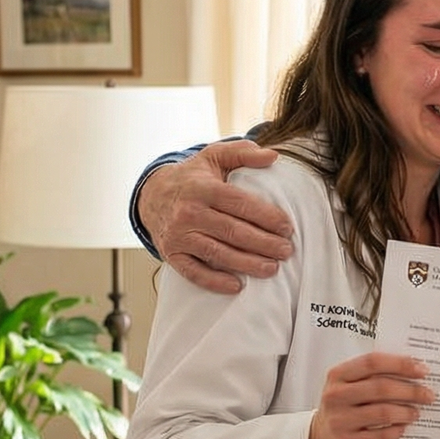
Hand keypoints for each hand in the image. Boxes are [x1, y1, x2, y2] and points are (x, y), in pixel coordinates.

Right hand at [138, 140, 294, 294]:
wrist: (152, 195)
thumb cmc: (192, 177)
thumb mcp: (214, 156)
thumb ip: (243, 153)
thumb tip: (273, 156)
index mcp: (203, 188)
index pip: (240, 204)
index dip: (266, 217)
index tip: (287, 227)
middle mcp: (189, 212)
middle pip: (233, 231)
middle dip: (263, 243)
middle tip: (286, 251)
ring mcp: (179, 235)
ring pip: (217, 253)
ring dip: (246, 264)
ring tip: (271, 269)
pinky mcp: (172, 254)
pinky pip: (194, 271)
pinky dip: (214, 281)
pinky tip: (236, 286)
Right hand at [306, 353, 432, 438]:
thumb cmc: (342, 408)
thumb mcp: (348, 386)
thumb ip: (373, 376)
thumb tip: (414, 369)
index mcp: (338, 375)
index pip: (372, 363)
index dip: (400, 364)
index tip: (422, 370)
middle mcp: (336, 396)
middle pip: (381, 388)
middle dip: (411, 391)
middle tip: (428, 395)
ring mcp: (339, 421)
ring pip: (383, 413)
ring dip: (406, 412)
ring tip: (416, 412)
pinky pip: (380, 436)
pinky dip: (396, 431)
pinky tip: (402, 428)